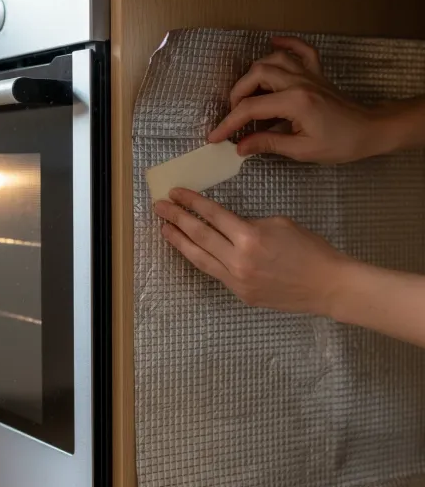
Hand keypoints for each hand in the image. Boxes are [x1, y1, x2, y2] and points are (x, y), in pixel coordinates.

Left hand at [154, 188, 350, 314]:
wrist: (327, 285)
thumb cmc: (309, 249)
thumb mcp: (279, 223)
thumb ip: (248, 224)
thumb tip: (227, 226)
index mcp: (249, 237)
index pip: (212, 215)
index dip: (191, 202)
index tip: (175, 193)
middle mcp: (237, 260)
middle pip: (198, 235)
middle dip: (176, 218)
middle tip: (159, 207)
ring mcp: (236, 280)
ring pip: (199, 258)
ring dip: (178, 241)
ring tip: (163, 228)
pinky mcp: (240, 294)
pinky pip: (214, 273)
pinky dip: (199, 259)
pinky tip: (189, 250)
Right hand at [208, 36, 387, 163]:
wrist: (369, 131)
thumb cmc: (339, 144)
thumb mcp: (301, 150)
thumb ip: (268, 144)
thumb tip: (240, 146)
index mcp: (295, 102)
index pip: (251, 108)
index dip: (229, 123)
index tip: (215, 136)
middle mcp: (299, 81)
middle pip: (256, 75)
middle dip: (237, 95)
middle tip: (233, 116)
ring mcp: (308, 73)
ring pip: (272, 61)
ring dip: (253, 75)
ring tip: (246, 94)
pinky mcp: (316, 72)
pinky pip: (300, 49)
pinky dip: (285, 44)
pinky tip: (273, 44)